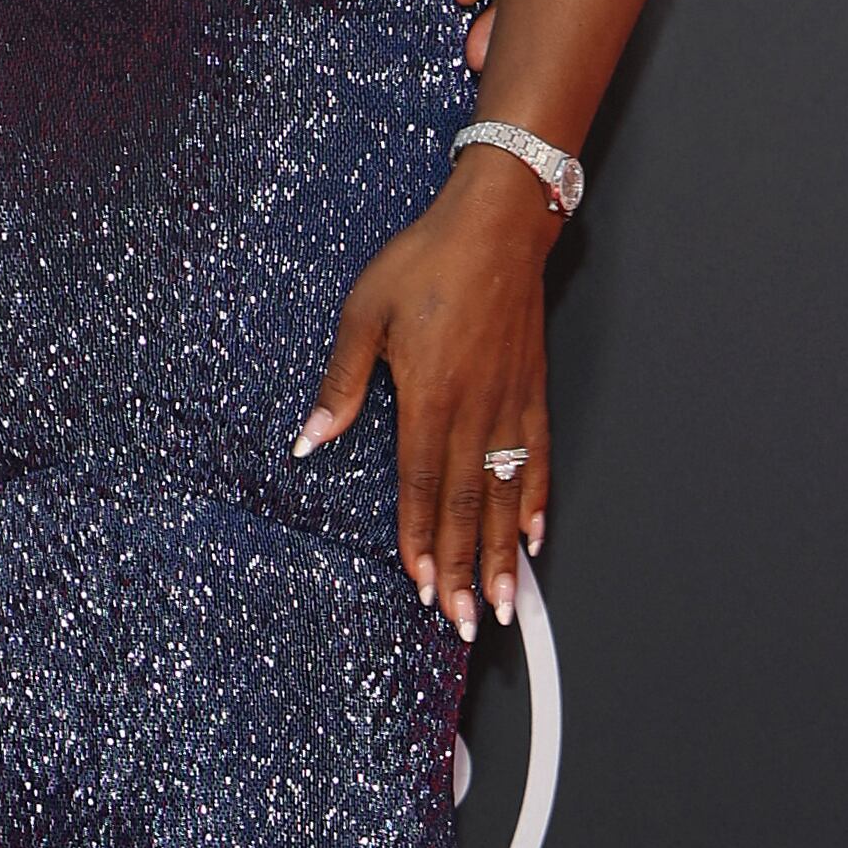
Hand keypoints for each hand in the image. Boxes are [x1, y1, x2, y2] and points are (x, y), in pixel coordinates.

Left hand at [291, 149, 555, 640]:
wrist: (497, 224)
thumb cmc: (427, 261)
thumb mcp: (366, 312)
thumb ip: (341, 382)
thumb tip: (310, 436)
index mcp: (430, 396)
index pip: (421, 485)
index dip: (418, 540)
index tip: (420, 586)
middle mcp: (475, 410)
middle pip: (466, 505)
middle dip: (462, 569)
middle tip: (468, 622)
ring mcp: (509, 403)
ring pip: (506, 494)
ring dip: (501, 553)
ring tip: (506, 603)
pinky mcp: (532, 390)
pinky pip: (537, 457)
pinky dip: (536, 501)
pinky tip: (534, 537)